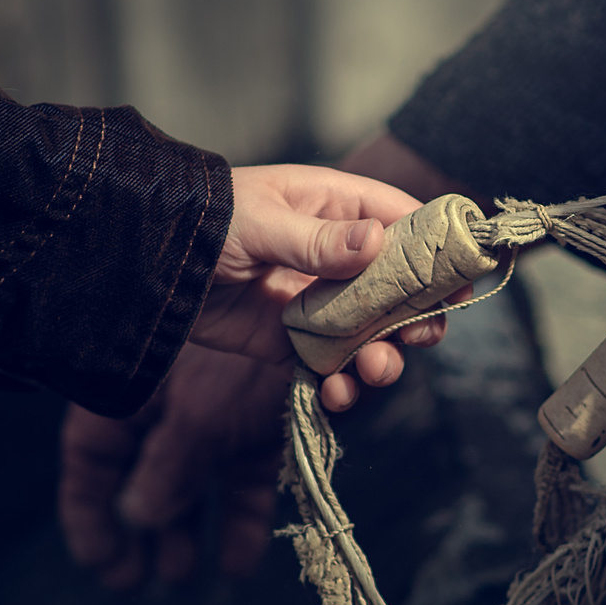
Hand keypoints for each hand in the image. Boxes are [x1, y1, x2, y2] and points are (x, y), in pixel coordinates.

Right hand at [61, 346, 295, 586]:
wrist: (329, 319)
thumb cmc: (251, 354)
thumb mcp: (199, 412)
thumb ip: (168, 466)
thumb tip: (135, 517)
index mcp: (139, 393)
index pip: (93, 456)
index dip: (89, 510)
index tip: (100, 562)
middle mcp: (173, 409)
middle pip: (141, 479)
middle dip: (136, 533)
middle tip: (133, 581)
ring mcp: (219, 423)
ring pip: (192, 489)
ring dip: (185, 535)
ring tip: (181, 576)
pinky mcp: (264, 435)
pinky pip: (246, 488)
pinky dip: (242, 526)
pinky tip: (236, 566)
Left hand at [191, 162, 446, 412]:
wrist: (144, 262)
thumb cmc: (205, 220)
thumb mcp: (261, 223)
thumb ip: (319, 239)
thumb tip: (378, 242)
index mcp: (338, 208)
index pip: (407, 224)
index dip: (438, 254)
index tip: (461, 284)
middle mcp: (338, 256)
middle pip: (402, 289)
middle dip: (416, 319)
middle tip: (418, 339)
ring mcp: (318, 301)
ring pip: (373, 335)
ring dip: (383, 358)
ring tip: (374, 373)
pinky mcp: (292, 341)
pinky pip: (332, 367)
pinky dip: (340, 387)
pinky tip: (335, 396)